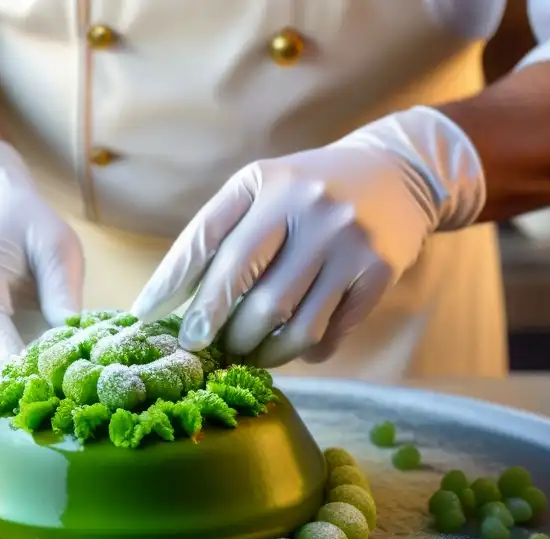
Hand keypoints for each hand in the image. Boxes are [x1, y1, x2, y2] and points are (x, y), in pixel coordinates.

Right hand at [0, 139, 83, 376]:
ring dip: (28, 372)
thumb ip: (60, 288)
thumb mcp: (56, 244)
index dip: (10, 347)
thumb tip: (72, 339)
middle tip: (73, 379)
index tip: (34, 376)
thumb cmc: (27, 227)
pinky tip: (48, 362)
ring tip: (65, 368)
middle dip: (31, 370)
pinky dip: (21, 368)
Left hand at [131, 107, 484, 367]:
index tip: (150, 320)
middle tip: (207, 350)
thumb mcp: (261, 190)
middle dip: (219, 329)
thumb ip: (216, 235)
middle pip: (248, 289)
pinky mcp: (378, 271)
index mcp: (266, 183)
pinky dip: (308, 351)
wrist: (399, 172)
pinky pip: (331, 331)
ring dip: (263, 351)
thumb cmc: (309, 190)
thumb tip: (165, 303)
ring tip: (250, 355)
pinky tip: (297, 350)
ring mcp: (347, 241)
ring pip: (291, 322)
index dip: (173, 285)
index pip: (207, 239)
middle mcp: (307, 206)